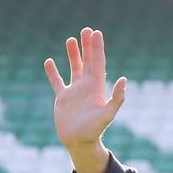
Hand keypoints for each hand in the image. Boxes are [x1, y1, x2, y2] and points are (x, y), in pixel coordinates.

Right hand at [44, 27, 126, 172]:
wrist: (80, 142)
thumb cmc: (95, 130)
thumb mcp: (107, 114)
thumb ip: (116, 98)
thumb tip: (123, 79)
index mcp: (96, 87)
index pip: (98, 62)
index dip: (97, 48)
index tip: (96, 33)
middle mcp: (86, 87)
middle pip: (88, 61)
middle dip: (87, 46)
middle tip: (86, 30)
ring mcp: (74, 92)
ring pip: (74, 68)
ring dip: (73, 54)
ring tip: (71, 39)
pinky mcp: (63, 98)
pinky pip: (57, 82)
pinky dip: (52, 72)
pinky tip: (49, 61)